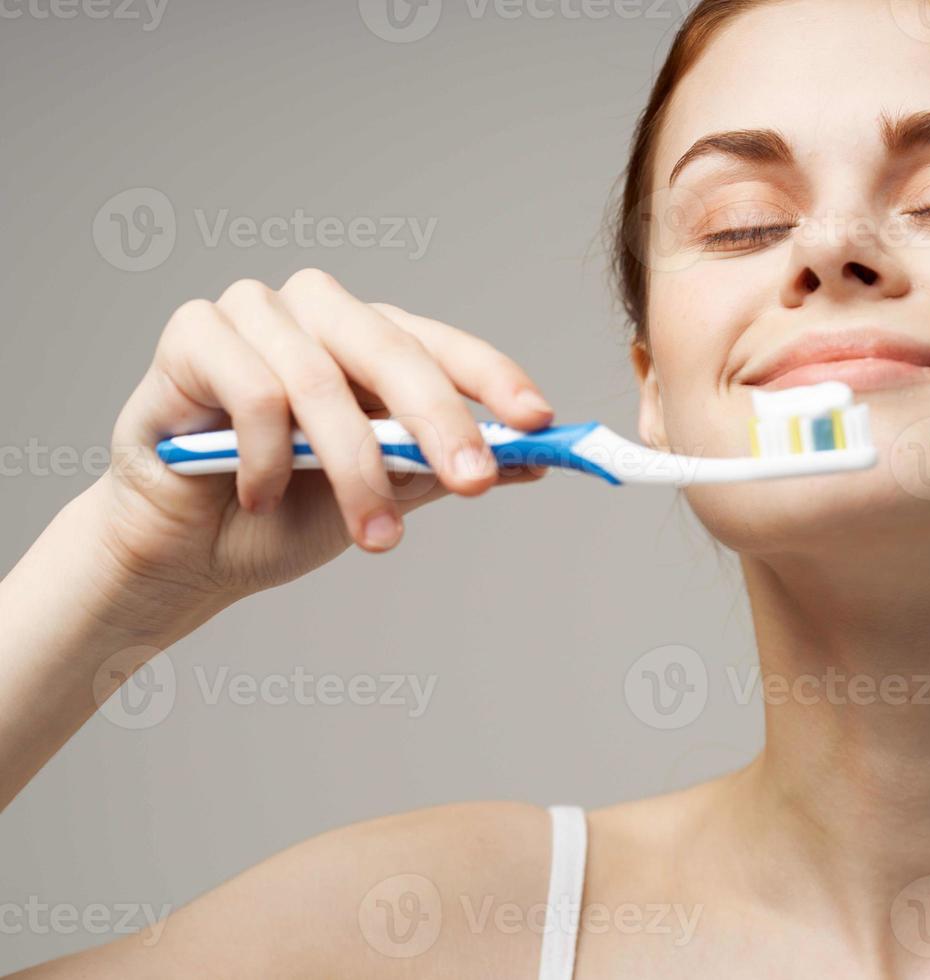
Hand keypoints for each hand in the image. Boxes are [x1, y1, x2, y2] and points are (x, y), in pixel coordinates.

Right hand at [93, 268, 552, 624]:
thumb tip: (537, 461)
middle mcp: (318, 312)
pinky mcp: (193, 333)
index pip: (443, 345)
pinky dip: (268, 458)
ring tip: (374, 536)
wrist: (187, 552)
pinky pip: (254, 392)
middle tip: (474, 481)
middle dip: (441, 423)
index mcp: (370, 338)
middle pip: (393, 351)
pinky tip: (261, 496)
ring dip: (355, 469)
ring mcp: (254, 312)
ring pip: (324, 382)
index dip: (494, 380)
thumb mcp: (383, 494)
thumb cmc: (283, 514)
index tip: (539, 421)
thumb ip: (444, 468)